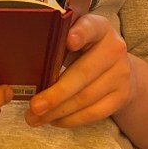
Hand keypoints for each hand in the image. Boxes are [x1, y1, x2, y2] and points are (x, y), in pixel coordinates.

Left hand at [24, 14, 135, 128]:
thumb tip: (26, 60)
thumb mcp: (75, 38)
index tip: (68, 41)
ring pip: (86, 98)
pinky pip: (94, 113)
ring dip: (58, 111)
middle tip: (34, 106)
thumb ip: (59, 41)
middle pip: (83, 73)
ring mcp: (121, 74)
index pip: (90, 27)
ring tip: (35, 118)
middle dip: (56, 93)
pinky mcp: (122, 96)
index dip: (80, 34)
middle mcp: (114, 49)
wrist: (120, 70)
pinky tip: (54, 120)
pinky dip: (71, 120)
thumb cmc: (85, 52)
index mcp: (99, 28)